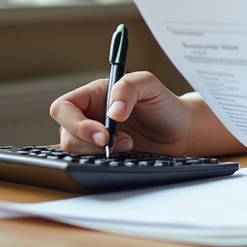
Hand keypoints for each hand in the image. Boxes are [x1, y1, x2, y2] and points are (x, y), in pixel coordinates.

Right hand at [50, 71, 195, 155]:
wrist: (182, 132)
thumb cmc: (166, 105)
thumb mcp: (150, 85)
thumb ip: (129, 87)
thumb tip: (113, 111)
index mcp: (95, 94)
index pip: (64, 107)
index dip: (75, 122)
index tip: (102, 132)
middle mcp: (91, 115)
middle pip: (66, 132)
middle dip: (88, 141)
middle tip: (114, 142)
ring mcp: (95, 137)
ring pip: (74, 150)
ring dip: (98, 152)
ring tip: (128, 144)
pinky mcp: (103, 155)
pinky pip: (89, 161)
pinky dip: (103, 160)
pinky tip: (125, 153)